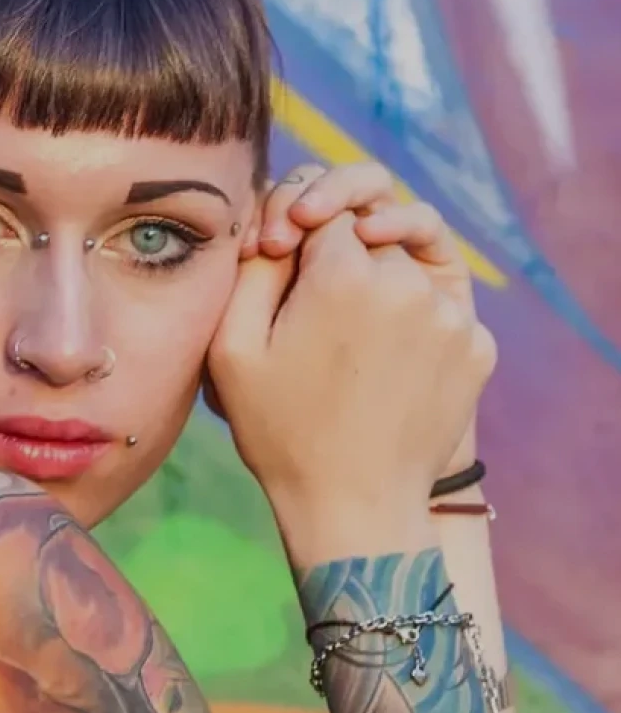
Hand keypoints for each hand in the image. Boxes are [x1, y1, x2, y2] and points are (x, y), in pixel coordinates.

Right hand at [207, 168, 495, 560]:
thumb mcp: (233, 348)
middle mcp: (407, 281)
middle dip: (340, 248)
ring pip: (411, 262)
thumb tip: (285, 216)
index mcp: (343, 273)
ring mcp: (451, 314)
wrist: (354, 507)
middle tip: (312, 296)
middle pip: (370, 227)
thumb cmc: (281, 432)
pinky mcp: (478, 346)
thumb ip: (254, 266)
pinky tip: (384, 360)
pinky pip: (441, 305)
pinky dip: (413, 317)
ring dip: (381, 278)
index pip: (324, 205)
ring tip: (351, 328)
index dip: (297, 221)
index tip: (278, 255)